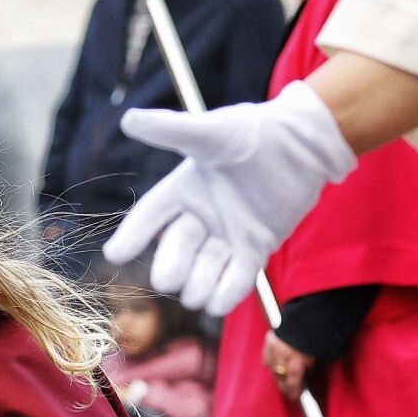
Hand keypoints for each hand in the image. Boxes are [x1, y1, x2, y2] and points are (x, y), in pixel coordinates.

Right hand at [102, 80, 355, 317]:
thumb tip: (130, 119)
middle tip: (173, 276)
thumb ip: (171, 130)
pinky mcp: (252, 254)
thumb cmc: (254, 132)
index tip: (115, 255)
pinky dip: (224, 297)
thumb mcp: (212, 132)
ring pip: (198, 281)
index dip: (131, 237)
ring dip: (198, 287)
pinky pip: (231, 288)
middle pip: (171, 260)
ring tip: (208, 279)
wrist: (302, 145)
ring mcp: (224, 241)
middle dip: (170, 270)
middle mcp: (198, 221)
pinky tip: (221, 296)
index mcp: (181, 193)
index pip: (148, 219)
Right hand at [261, 331, 314, 401]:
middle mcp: (282, 355)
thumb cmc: (318, 333)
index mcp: (296, 359)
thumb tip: (304, 375)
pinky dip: (271, 360)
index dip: (293, 391)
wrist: (311, 314)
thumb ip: (309, 367)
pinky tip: (276, 362)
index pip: (291, 382)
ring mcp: (273, 347)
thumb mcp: (318, 354)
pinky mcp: (269, 339)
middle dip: (284, 385)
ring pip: (271, 367)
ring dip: (277, 373)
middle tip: (288, 390)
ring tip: (283, 376)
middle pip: (279, 377)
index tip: (294, 397)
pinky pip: (267, 356)